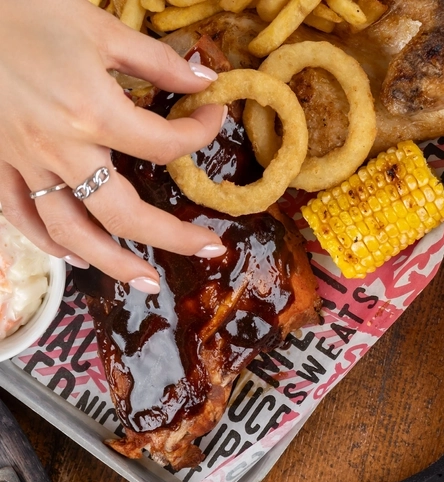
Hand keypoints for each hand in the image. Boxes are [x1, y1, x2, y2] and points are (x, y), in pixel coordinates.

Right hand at [0, 0, 228, 293]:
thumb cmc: (25, 12)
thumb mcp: (99, 27)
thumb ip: (157, 60)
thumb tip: (205, 80)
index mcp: (92, 112)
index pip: (165, 145)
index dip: (202, 133)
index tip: (214, 115)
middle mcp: (60, 148)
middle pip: (125, 213)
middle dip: (173, 237)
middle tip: (211, 250)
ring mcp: (22, 161)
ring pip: (71, 230)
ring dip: (112, 262)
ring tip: (147, 282)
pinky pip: (20, 215)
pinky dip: (48, 242)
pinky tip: (75, 256)